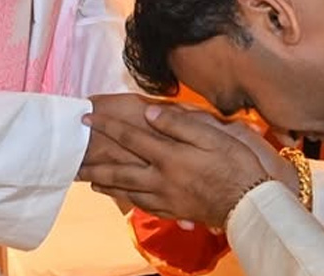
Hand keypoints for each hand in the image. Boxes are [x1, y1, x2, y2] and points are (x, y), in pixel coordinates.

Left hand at [80, 103, 268, 228]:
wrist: (249, 203)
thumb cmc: (235, 165)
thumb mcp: (212, 136)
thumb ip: (179, 124)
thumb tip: (150, 114)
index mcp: (169, 156)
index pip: (131, 138)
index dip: (107, 127)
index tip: (86, 119)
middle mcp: (161, 179)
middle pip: (120, 170)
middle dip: (94, 163)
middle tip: (73, 159)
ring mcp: (166, 197)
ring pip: (127, 190)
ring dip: (104, 183)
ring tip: (88, 179)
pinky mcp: (174, 210)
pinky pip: (142, 205)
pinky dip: (125, 199)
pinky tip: (121, 197)